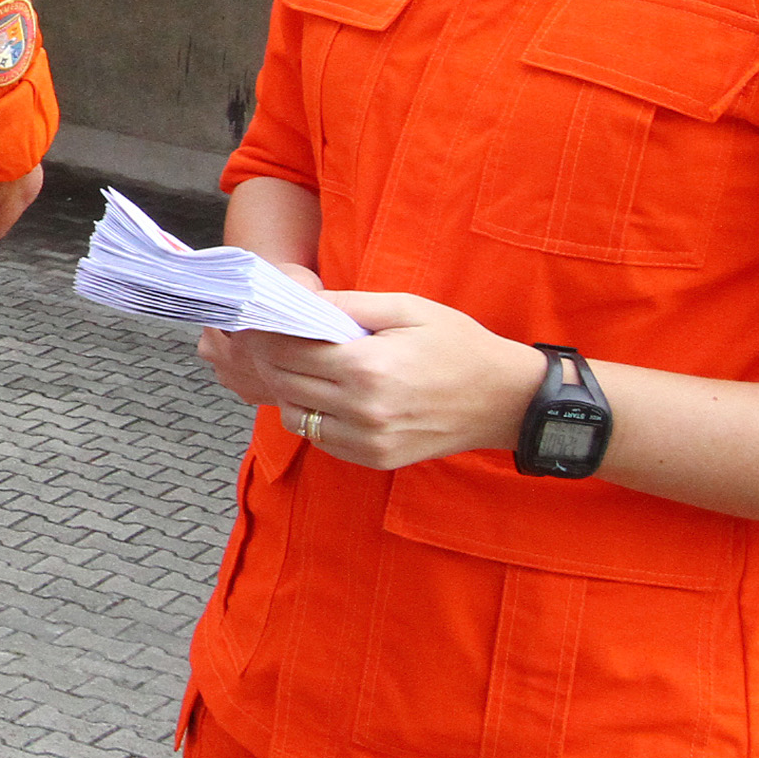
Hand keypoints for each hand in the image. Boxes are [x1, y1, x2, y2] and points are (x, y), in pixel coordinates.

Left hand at [197, 290, 548, 471]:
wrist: (505, 399)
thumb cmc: (457, 345)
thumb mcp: (406, 308)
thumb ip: (347, 304)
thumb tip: (298, 299)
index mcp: (366, 367)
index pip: (287, 351)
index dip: (263, 334)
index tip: (253, 322)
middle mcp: (362, 409)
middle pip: (284, 382)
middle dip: (269, 359)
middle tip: (266, 339)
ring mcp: (368, 440)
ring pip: (295, 415)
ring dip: (289, 390)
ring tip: (304, 367)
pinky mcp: (375, 458)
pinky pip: (321, 438)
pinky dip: (314, 416)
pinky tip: (329, 394)